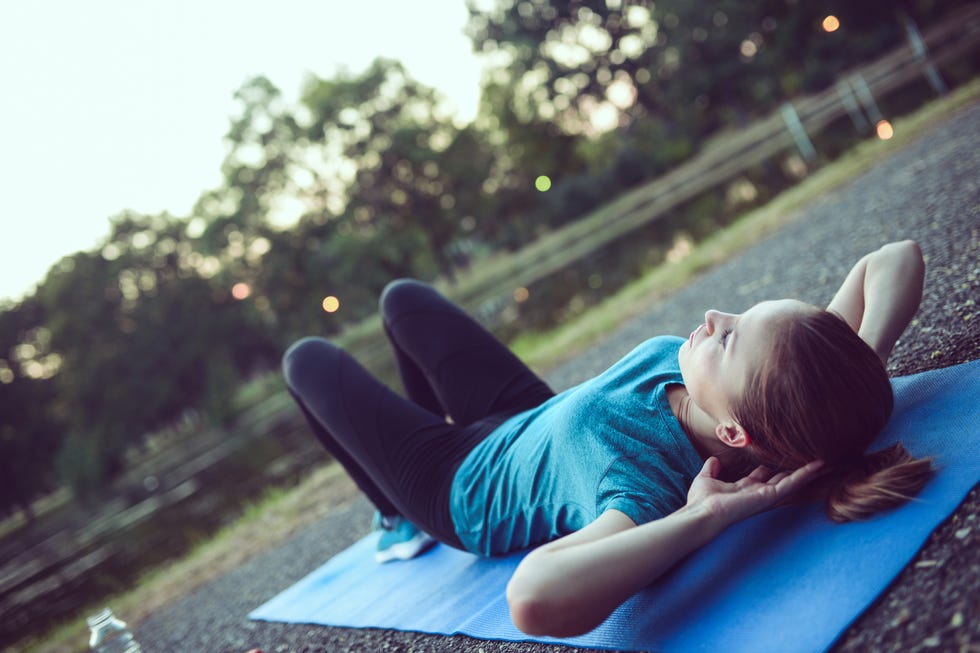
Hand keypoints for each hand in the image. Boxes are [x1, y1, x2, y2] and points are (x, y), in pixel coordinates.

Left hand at [686, 457, 824, 526]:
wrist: (702, 514)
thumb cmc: (701, 501)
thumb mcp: (706, 479)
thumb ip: (711, 469)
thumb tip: (714, 460)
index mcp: (743, 488)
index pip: (762, 476)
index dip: (772, 468)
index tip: (782, 458)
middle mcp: (758, 492)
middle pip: (782, 479)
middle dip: (796, 471)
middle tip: (813, 462)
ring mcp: (766, 495)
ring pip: (792, 481)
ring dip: (808, 472)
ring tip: (825, 462)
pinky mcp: (770, 496)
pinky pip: (792, 483)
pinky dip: (806, 474)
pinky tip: (818, 466)